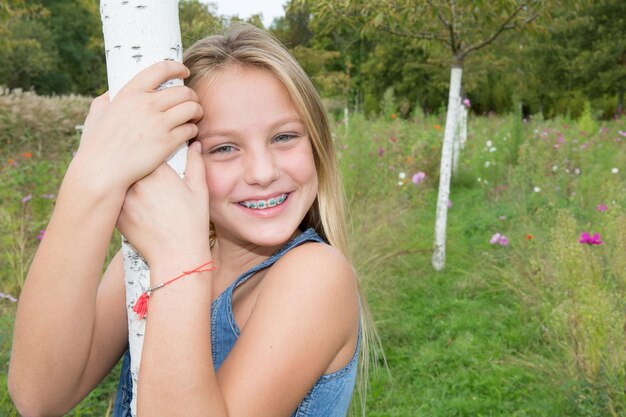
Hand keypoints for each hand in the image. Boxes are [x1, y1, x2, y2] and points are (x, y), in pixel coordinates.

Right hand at [75, 61, 202, 192]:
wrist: (102, 171)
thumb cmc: (96, 144)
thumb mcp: (96, 114)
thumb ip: (107, 100)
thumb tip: (112, 93)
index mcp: (130, 93)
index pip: (161, 69)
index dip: (177, 67)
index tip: (184, 71)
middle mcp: (146, 104)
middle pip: (183, 91)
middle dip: (192, 96)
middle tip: (192, 102)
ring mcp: (158, 124)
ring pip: (192, 108)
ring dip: (197, 111)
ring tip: (194, 117)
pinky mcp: (167, 142)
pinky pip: (190, 130)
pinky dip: (193, 130)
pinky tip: (188, 133)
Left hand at [116, 142, 210, 266]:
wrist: (176, 256)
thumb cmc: (193, 224)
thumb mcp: (199, 191)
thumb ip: (196, 163)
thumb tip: (194, 143)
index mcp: (159, 172)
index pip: (148, 147)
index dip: (149, 145)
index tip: (152, 146)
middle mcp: (138, 182)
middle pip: (130, 160)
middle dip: (133, 158)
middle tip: (135, 155)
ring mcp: (124, 198)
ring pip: (118, 177)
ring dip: (120, 173)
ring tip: (122, 171)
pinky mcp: (116, 214)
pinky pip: (112, 196)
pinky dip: (114, 192)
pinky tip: (116, 192)